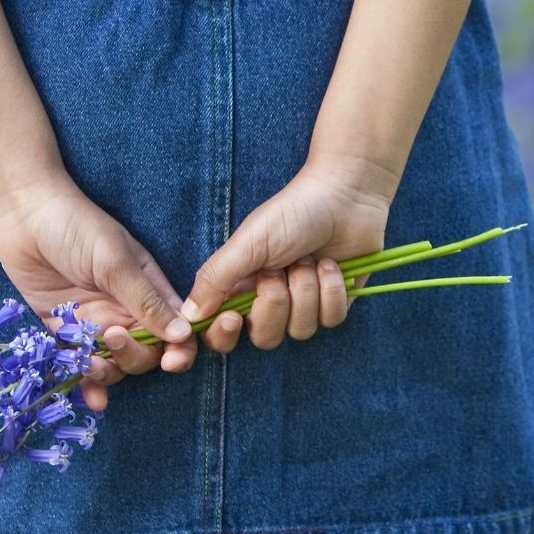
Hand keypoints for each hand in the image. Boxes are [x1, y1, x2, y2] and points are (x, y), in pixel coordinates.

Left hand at [0, 173, 197, 410]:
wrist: (24, 215)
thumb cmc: (78, 226)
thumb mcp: (116, 261)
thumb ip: (146, 300)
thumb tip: (183, 334)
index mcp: (149, 289)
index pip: (176, 328)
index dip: (180, 349)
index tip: (173, 361)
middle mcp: (125, 311)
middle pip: (146, 353)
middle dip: (135, 356)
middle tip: (112, 337)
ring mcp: (94, 323)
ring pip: (113, 364)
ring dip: (108, 372)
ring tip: (90, 362)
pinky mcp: (62, 331)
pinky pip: (78, 363)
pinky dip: (86, 384)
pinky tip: (90, 399)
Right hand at [181, 152, 395, 352]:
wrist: (345, 196)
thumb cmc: (293, 212)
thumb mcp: (248, 243)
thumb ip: (216, 278)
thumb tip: (188, 316)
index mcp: (243, 287)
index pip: (223, 333)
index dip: (224, 335)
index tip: (232, 318)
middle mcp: (272, 301)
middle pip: (265, 337)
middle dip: (275, 301)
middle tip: (281, 268)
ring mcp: (306, 304)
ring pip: (300, 330)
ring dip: (306, 290)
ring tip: (309, 259)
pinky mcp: (337, 303)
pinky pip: (331, 319)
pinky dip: (332, 291)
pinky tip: (332, 265)